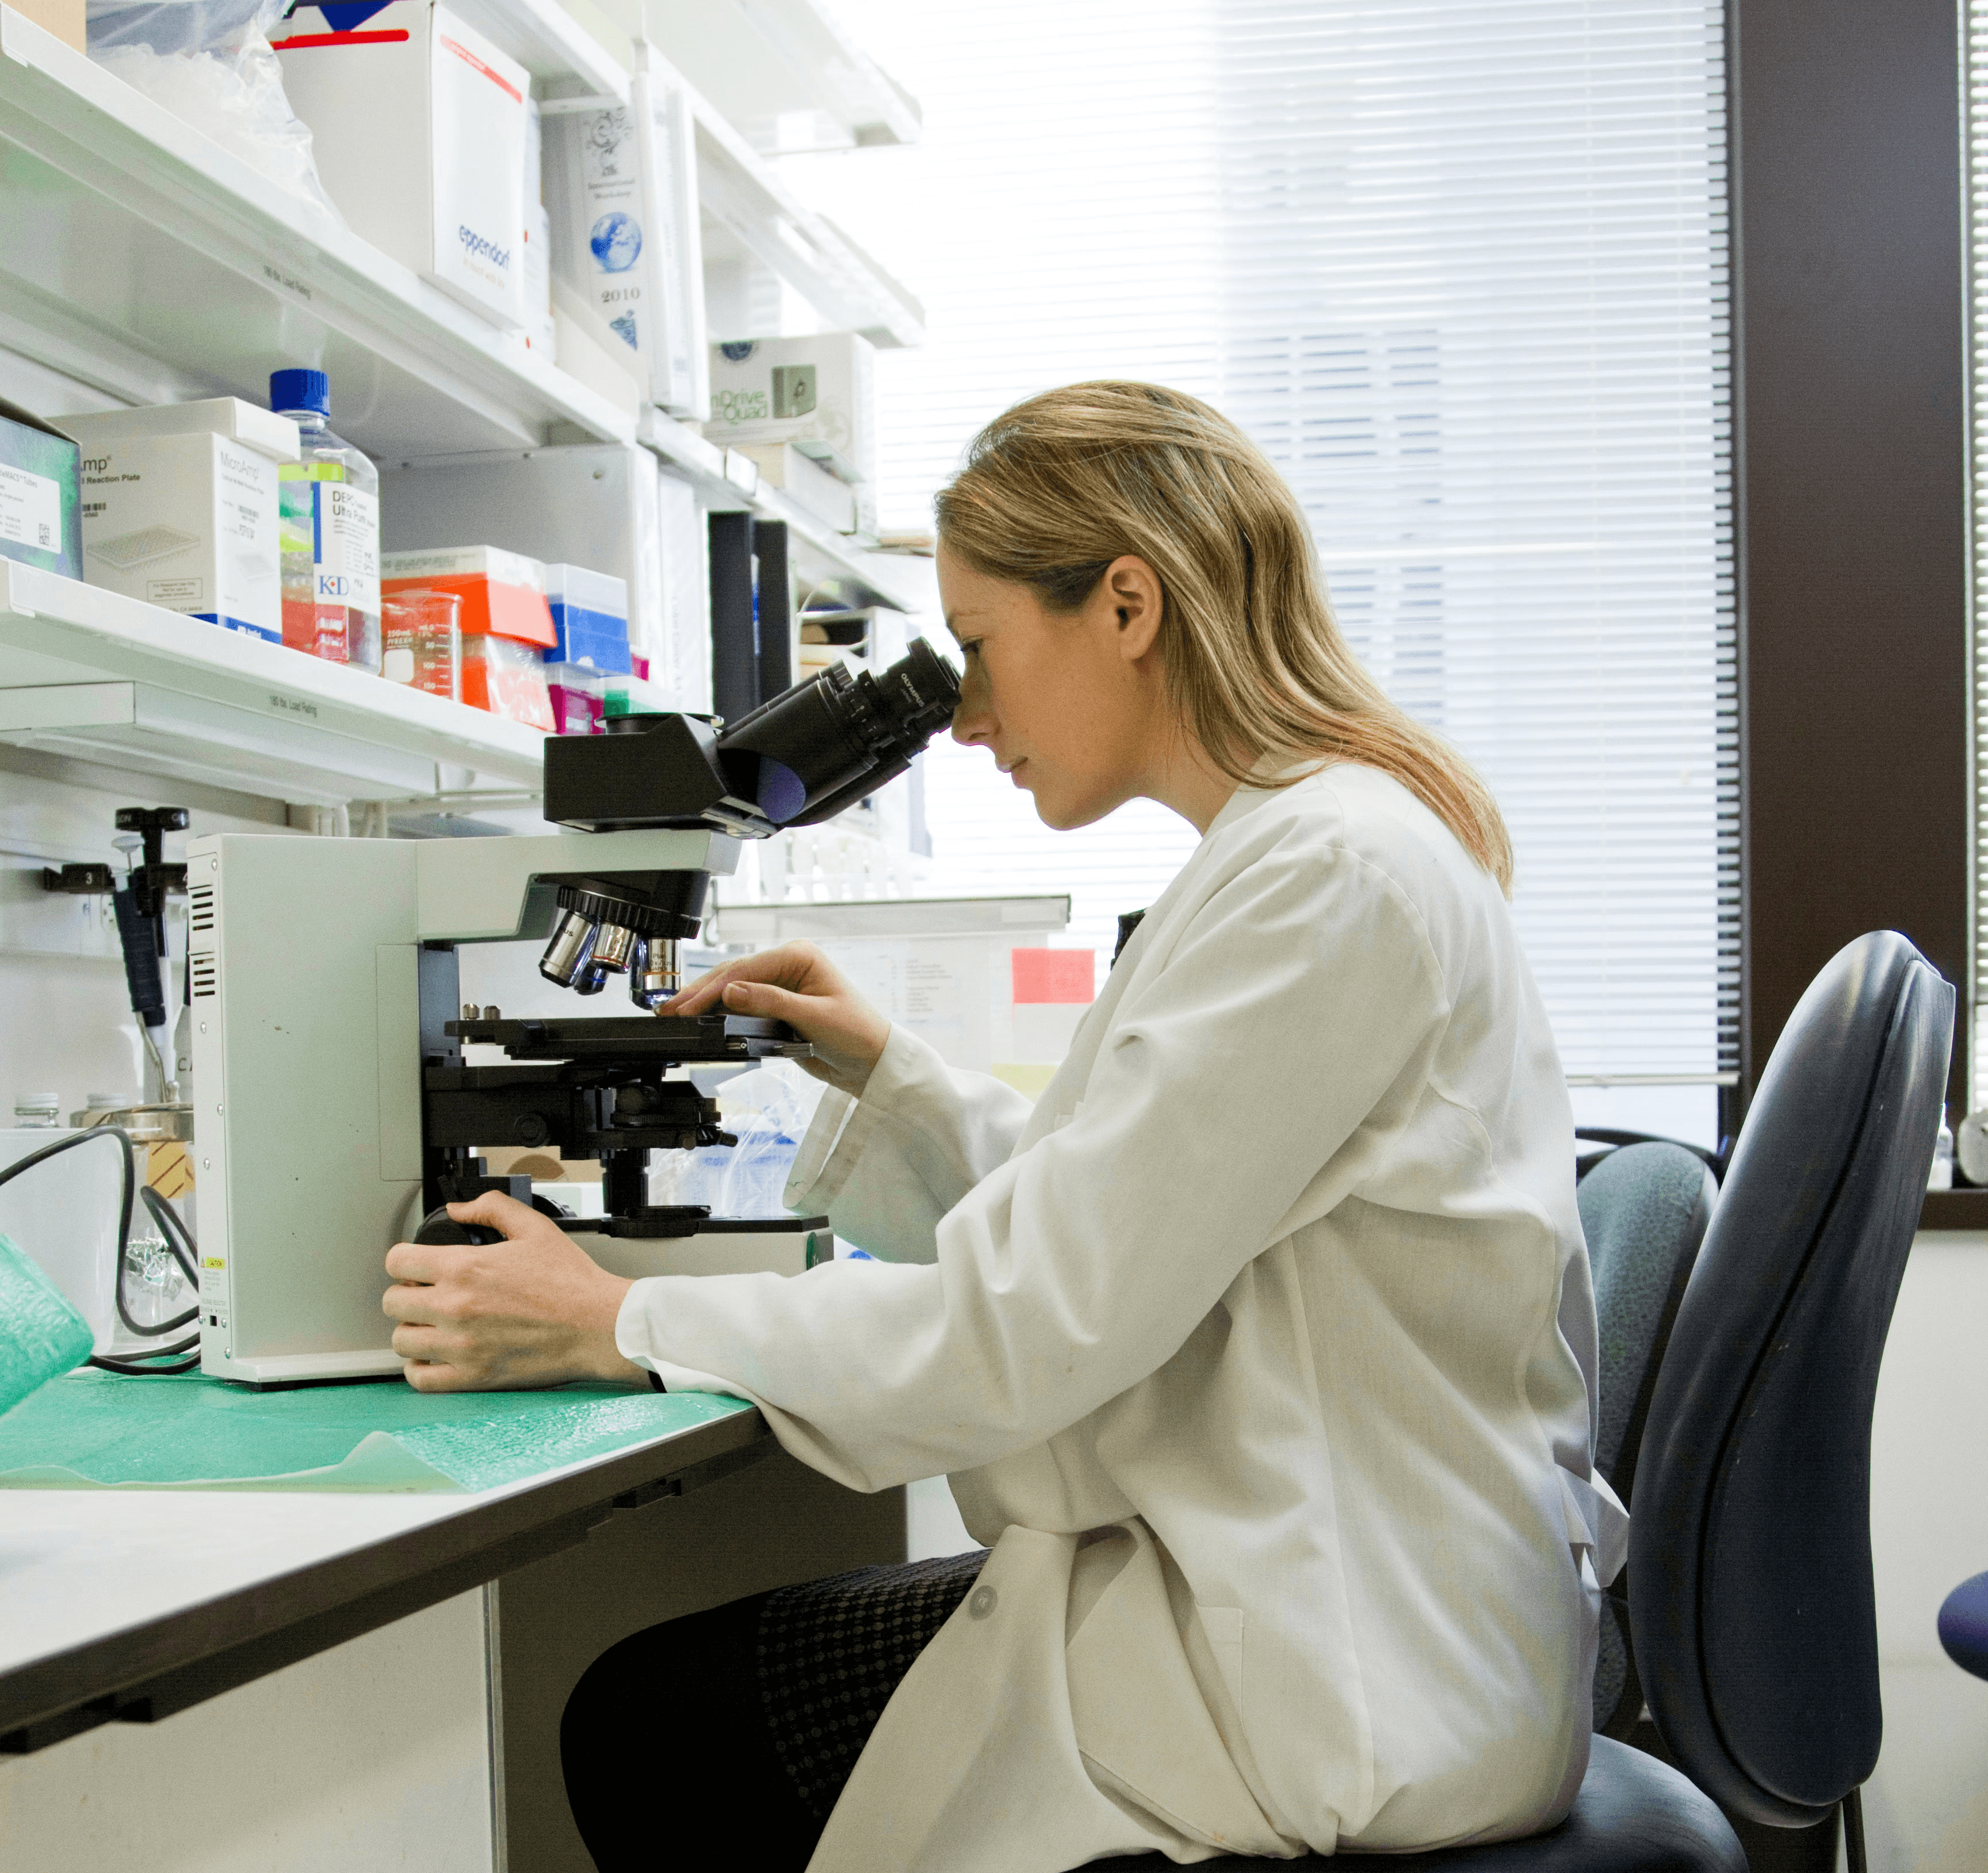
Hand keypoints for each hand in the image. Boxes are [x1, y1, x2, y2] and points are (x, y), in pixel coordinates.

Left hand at [382, 1191, 644, 1393]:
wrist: (597, 1325)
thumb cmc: (571, 1282)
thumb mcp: (534, 1227)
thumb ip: (491, 1208)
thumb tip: (458, 1209)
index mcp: (465, 1268)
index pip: (397, 1262)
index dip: (404, 1259)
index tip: (414, 1265)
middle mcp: (455, 1307)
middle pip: (393, 1302)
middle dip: (406, 1293)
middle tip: (425, 1294)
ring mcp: (461, 1346)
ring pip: (402, 1340)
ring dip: (412, 1329)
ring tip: (431, 1325)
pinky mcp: (472, 1377)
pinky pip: (420, 1378)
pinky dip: (420, 1367)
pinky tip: (434, 1356)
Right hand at [661, 941, 887, 1096]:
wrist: (872, 1061)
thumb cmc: (857, 1033)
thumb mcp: (814, 1017)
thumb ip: (771, 1003)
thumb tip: (731, 992)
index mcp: (799, 956)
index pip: (746, 969)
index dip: (714, 989)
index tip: (689, 1006)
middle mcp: (787, 966)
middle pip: (734, 975)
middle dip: (701, 993)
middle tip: (670, 1009)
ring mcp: (780, 985)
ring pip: (733, 989)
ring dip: (705, 1001)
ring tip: (675, 1013)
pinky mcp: (776, 1007)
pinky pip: (741, 1006)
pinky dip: (719, 1013)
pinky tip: (700, 1019)